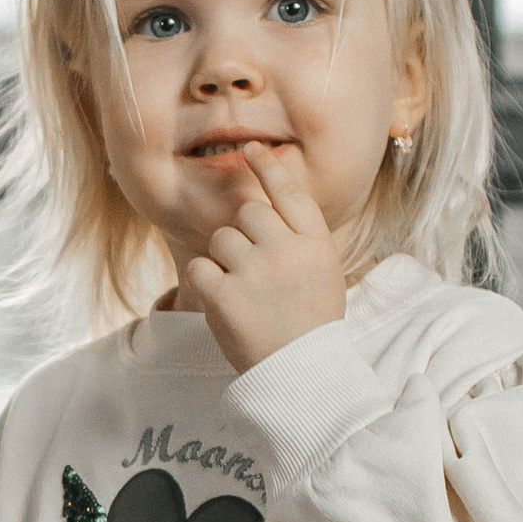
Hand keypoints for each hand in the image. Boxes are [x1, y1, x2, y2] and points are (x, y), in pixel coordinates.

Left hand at [182, 148, 347, 373]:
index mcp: (316, 244)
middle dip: (243, 233)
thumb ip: (299, 238)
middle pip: (248, 212)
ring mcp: (255, 272)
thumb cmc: (309, 322)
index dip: (269, 167)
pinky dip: (205, 283)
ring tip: (246, 294)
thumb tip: (265, 203)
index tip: (252, 148)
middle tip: (254, 269)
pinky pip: (200, 268)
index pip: (290, 192)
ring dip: (225, 260)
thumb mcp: (322, 272)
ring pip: (221, 238)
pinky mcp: (225, 296)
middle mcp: (287, 250)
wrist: (300, 373)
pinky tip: (224, 303)